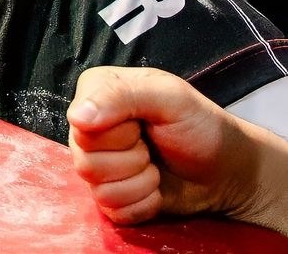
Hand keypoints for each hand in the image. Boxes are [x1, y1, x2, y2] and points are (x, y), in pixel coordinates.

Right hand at [69, 67, 275, 226]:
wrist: (227, 171)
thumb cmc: (201, 127)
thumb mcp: (170, 97)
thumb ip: (121, 95)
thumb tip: (77, 117)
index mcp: (96, 94)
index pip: (81, 125)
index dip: (118, 133)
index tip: (145, 124)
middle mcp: (88, 129)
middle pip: (85, 161)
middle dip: (132, 160)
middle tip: (153, 147)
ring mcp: (97, 165)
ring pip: (98, 189)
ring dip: (141, 183)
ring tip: (157, 168)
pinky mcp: (110, 197)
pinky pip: (112, 210)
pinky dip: (143, 203)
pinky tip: (156, 189)